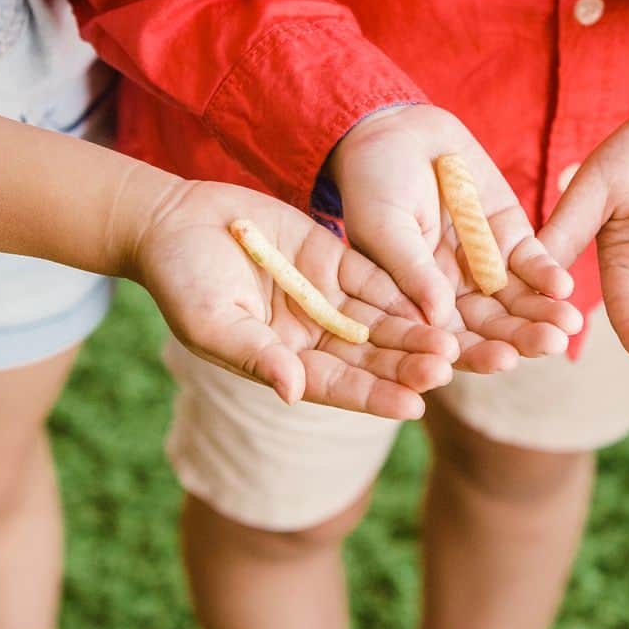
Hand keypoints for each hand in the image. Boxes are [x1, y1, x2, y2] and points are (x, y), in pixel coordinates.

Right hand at [123, 176, 459, 419]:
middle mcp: (314, 336)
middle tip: (447, 368)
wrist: (176, 221)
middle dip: (407, 364)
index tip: (413, 407)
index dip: (375, 396)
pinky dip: (404, 287)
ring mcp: (328, 298)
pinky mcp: (335, 260)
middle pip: (370, 356)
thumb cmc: (181, 280)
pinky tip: (436, 296)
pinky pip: (376, 277)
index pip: (339, 387)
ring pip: (381, 320)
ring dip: (414, 329)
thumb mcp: (210, 321)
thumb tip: (293, 390)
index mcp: (285, 362)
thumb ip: (255, 354)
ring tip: (453, 340)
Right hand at [327, 105, 581, 372]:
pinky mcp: (510, 236)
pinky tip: (563, 285)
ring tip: (568, 323)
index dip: (475, 354)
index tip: (501, 361)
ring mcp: (485, 266)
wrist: (395, 132)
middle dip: (521, 337)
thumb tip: (437, 319)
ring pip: (519, 300)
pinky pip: (532, 262)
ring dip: (544, 313)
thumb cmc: (373, 184)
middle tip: (551, 345)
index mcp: (415, 304)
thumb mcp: (384, 227)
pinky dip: (547, 273)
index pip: (449, 342)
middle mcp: (454, 294)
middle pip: (492, 326)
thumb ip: (410, 271)